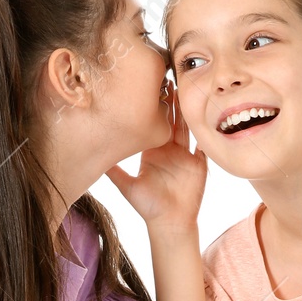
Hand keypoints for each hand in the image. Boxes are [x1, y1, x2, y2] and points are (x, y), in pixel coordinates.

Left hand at [103, 84, 206, 231]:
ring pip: (188, 127)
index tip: (151, 87)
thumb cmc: (147, 206)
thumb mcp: (126, 186)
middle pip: (173, 119)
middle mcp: (170, 149)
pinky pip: (204, 145)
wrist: (168, 222)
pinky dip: (206, 132)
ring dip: (188, 110)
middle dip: (173, 100)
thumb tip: (92, 155)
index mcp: (153, 150)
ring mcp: (186, 155)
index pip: (154, 123)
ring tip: (189, 91)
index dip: (154, 106)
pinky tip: (208, 116)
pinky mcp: (199, 163)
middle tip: (171, 78)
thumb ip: (112, 170)